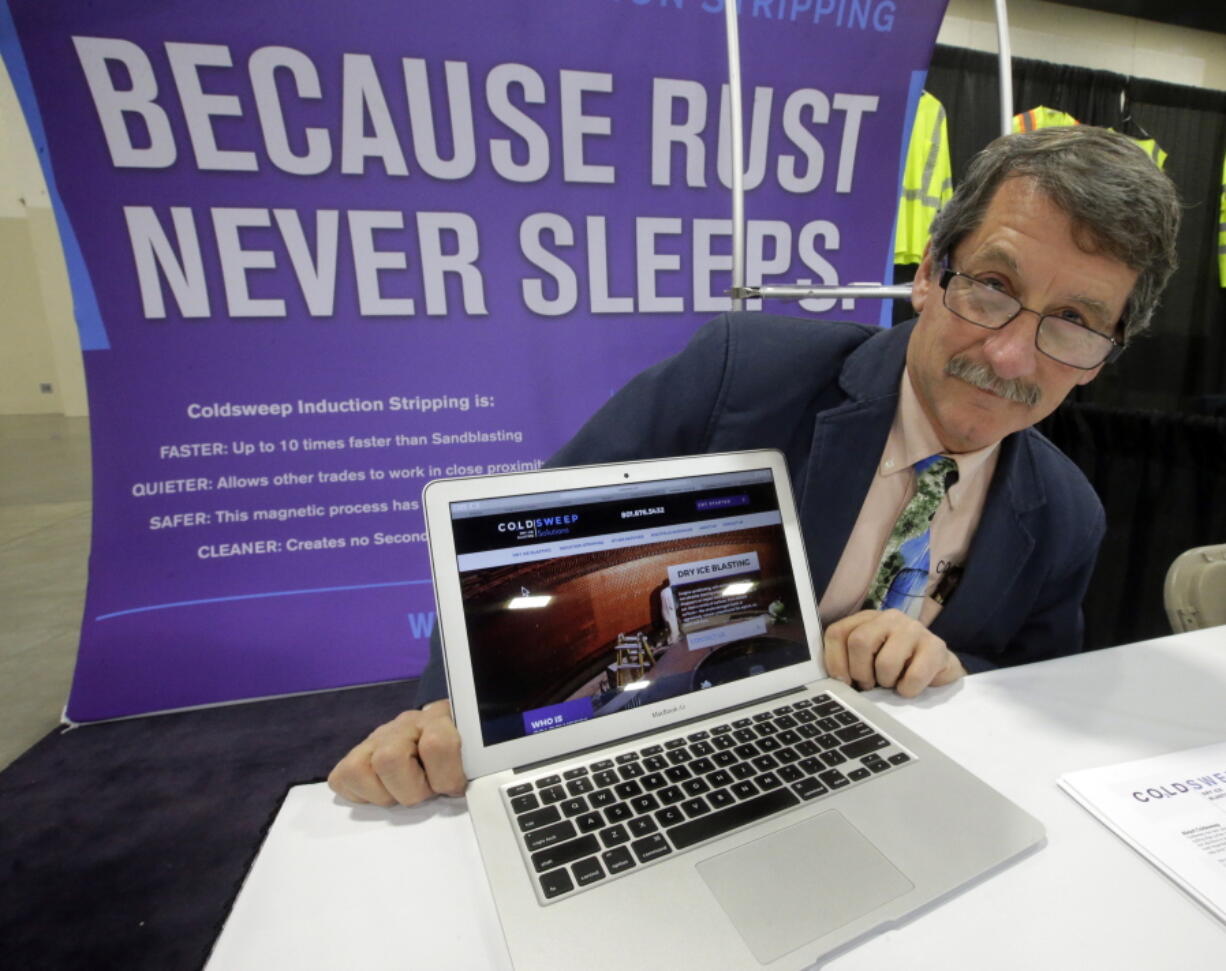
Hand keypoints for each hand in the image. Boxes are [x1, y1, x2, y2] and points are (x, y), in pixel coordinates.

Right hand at [328, 699, 465, 806]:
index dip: (447, 776)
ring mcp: (376, 739)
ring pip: (360, 769)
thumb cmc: (460, 746)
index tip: (454, 787)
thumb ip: (478, 766)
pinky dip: (360, 793)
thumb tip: (481, 794)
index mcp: (439, 719)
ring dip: (385, 793)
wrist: (441, 726)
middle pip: (390, 759)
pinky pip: (342, 778)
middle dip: (411, 789)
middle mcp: (403, 725)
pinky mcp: (356, 755)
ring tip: (405, 790)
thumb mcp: (477, 752)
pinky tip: (384, 790)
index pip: (437, 744)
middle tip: (427, 791)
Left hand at [823, 610, 965, 697]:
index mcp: (867, 619)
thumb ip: (849, 661)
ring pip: (885, 662)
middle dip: (861, 672)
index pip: (837, 633)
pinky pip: (913, 676)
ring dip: (886, 682)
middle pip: (859, 642)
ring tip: (893, 682)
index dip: (835, 661)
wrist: (939, 667)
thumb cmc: (898, 665)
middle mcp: (889, 617)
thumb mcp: (868, 659)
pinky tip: (910, 685)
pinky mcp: (936, 646)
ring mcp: (914, 628)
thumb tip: (836, 680)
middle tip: (871, 684)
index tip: (843, 681)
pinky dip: (908, 690)